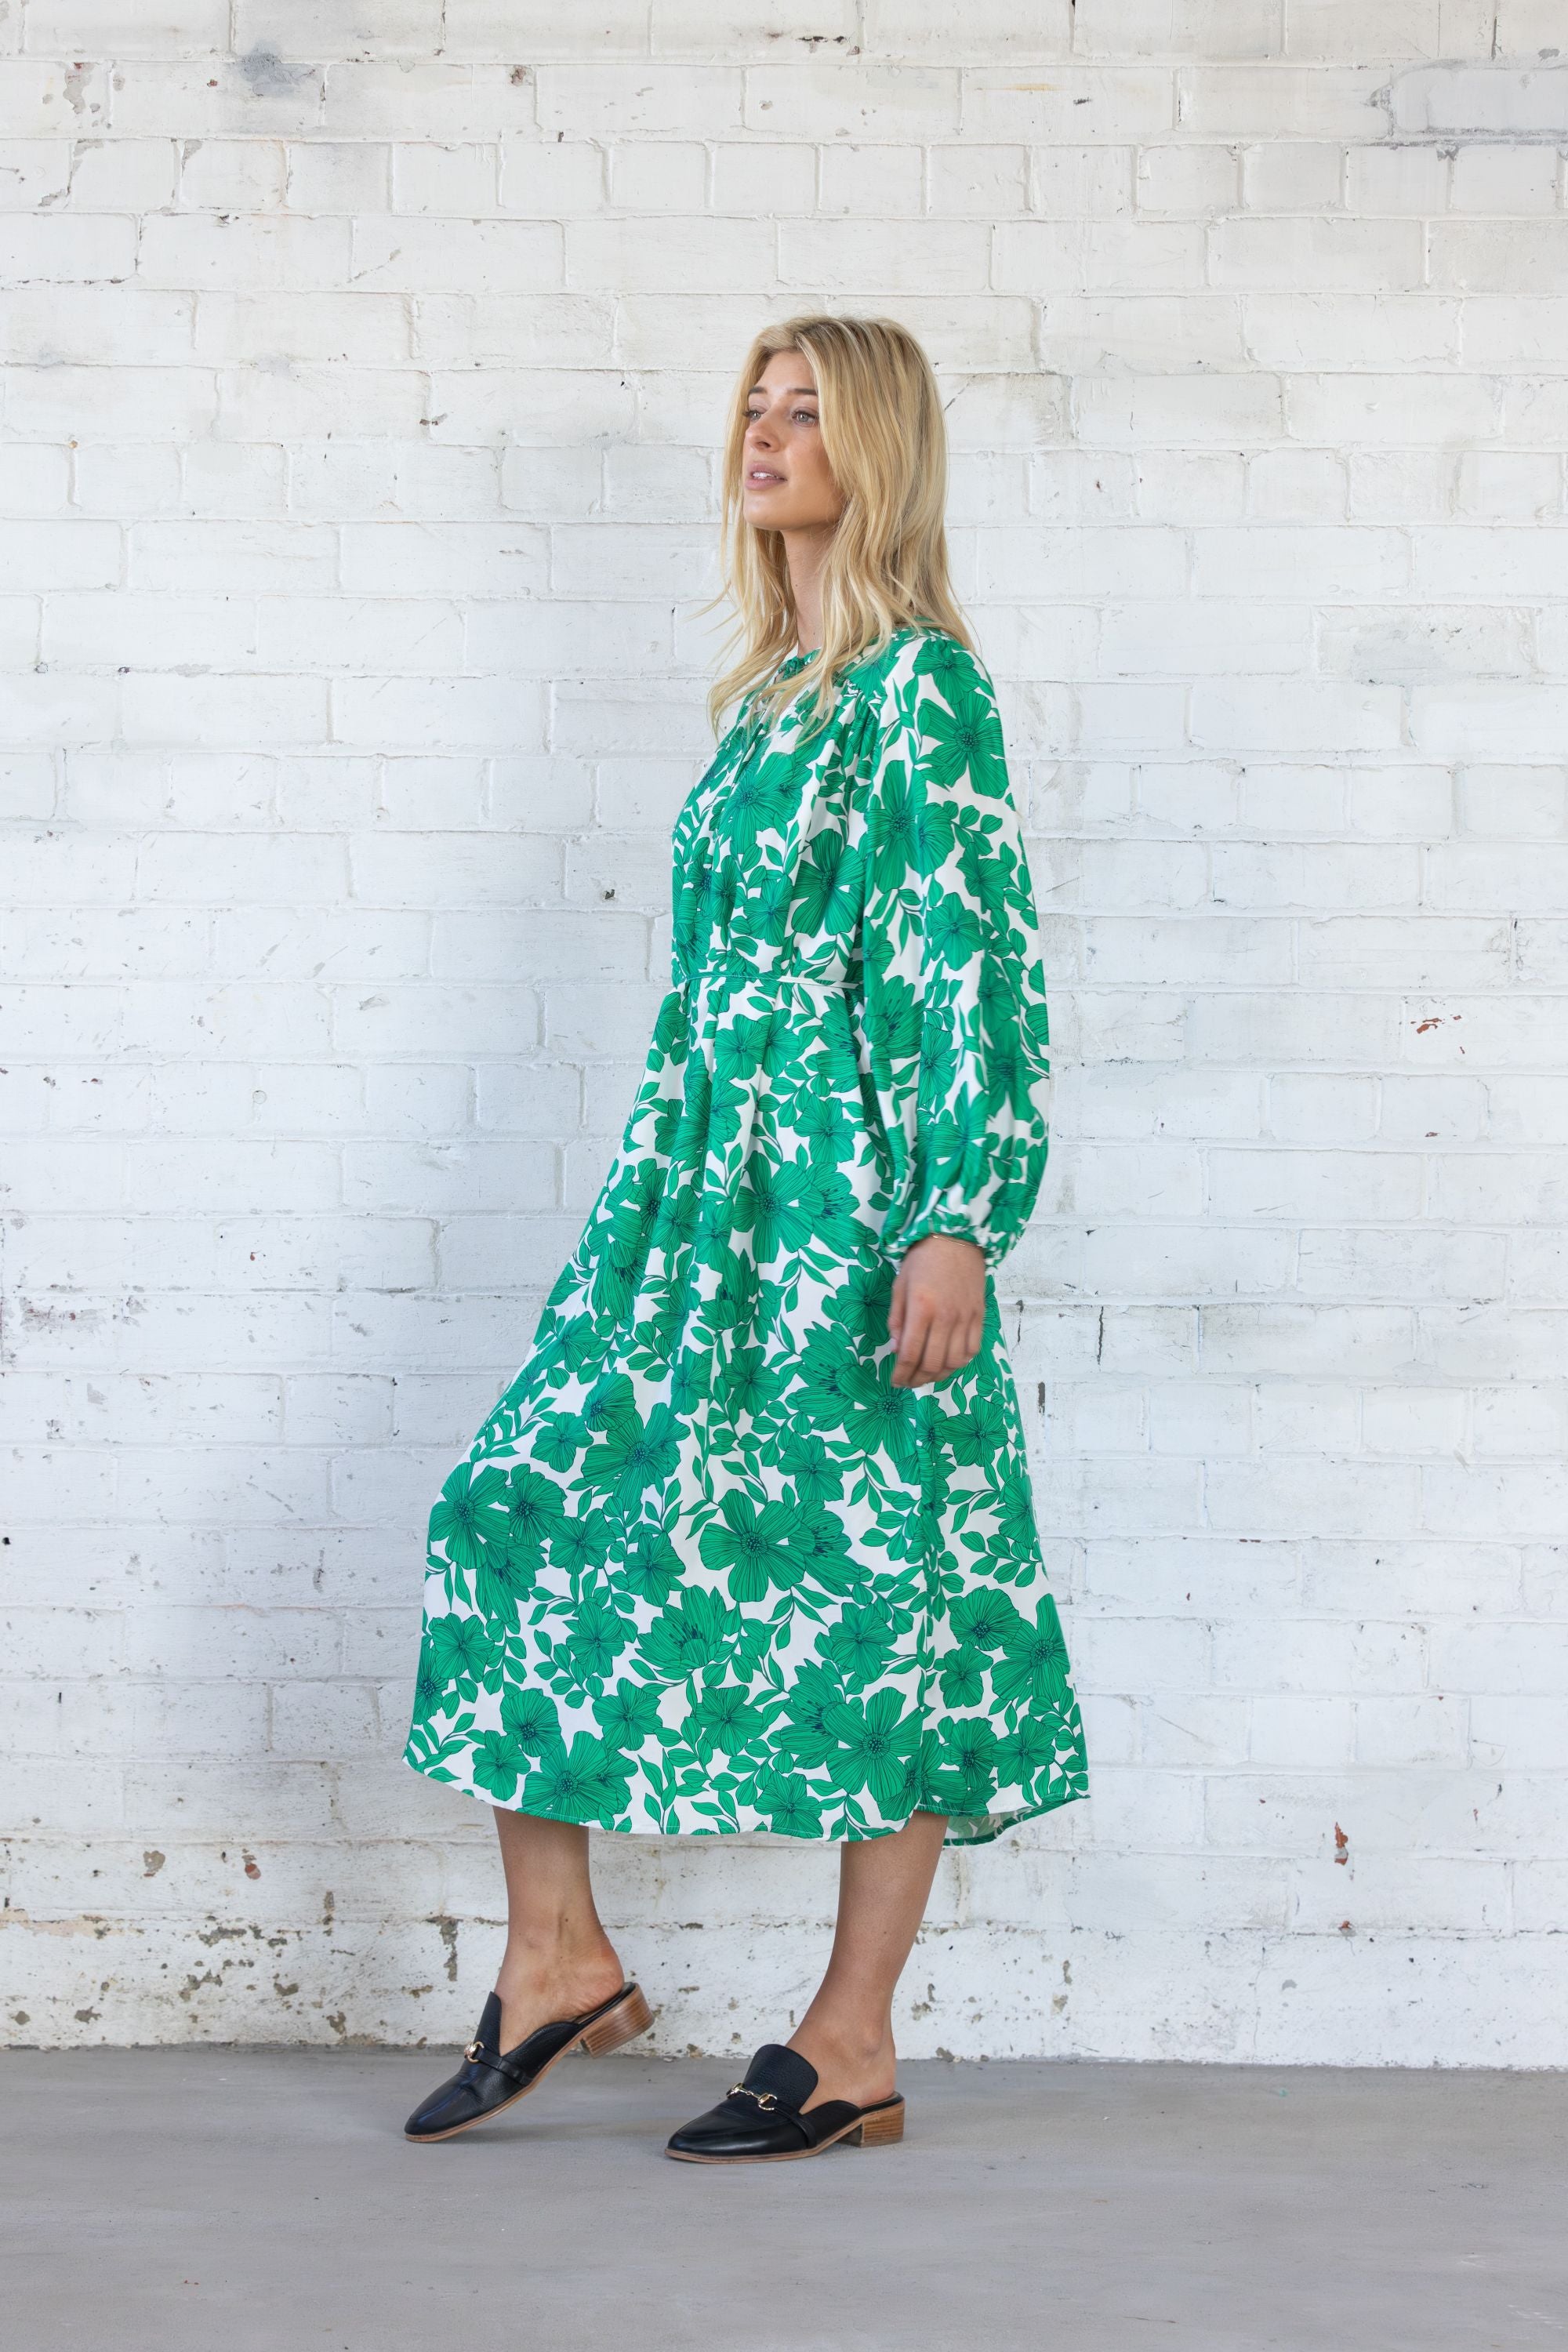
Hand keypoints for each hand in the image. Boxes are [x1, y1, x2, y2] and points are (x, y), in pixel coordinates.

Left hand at [888, 1234, 985, 1389]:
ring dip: (939, 1375)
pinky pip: (973, 1349)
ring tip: (927, 1376)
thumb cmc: (922, 1260)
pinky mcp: (979, 1316)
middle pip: (933, 1363)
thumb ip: (897, 1320)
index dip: (901, 1373)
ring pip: (955, 1361)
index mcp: (922, 1309)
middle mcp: (946, 1317)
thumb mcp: (900, 1286)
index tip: (894, 1381)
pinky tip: (948, 1363)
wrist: (956, 1239)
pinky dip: (960, 1363)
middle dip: (918, 1379)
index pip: (911, 1354)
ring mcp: (965, 1318)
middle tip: (908, 1383)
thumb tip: (897, 1350)